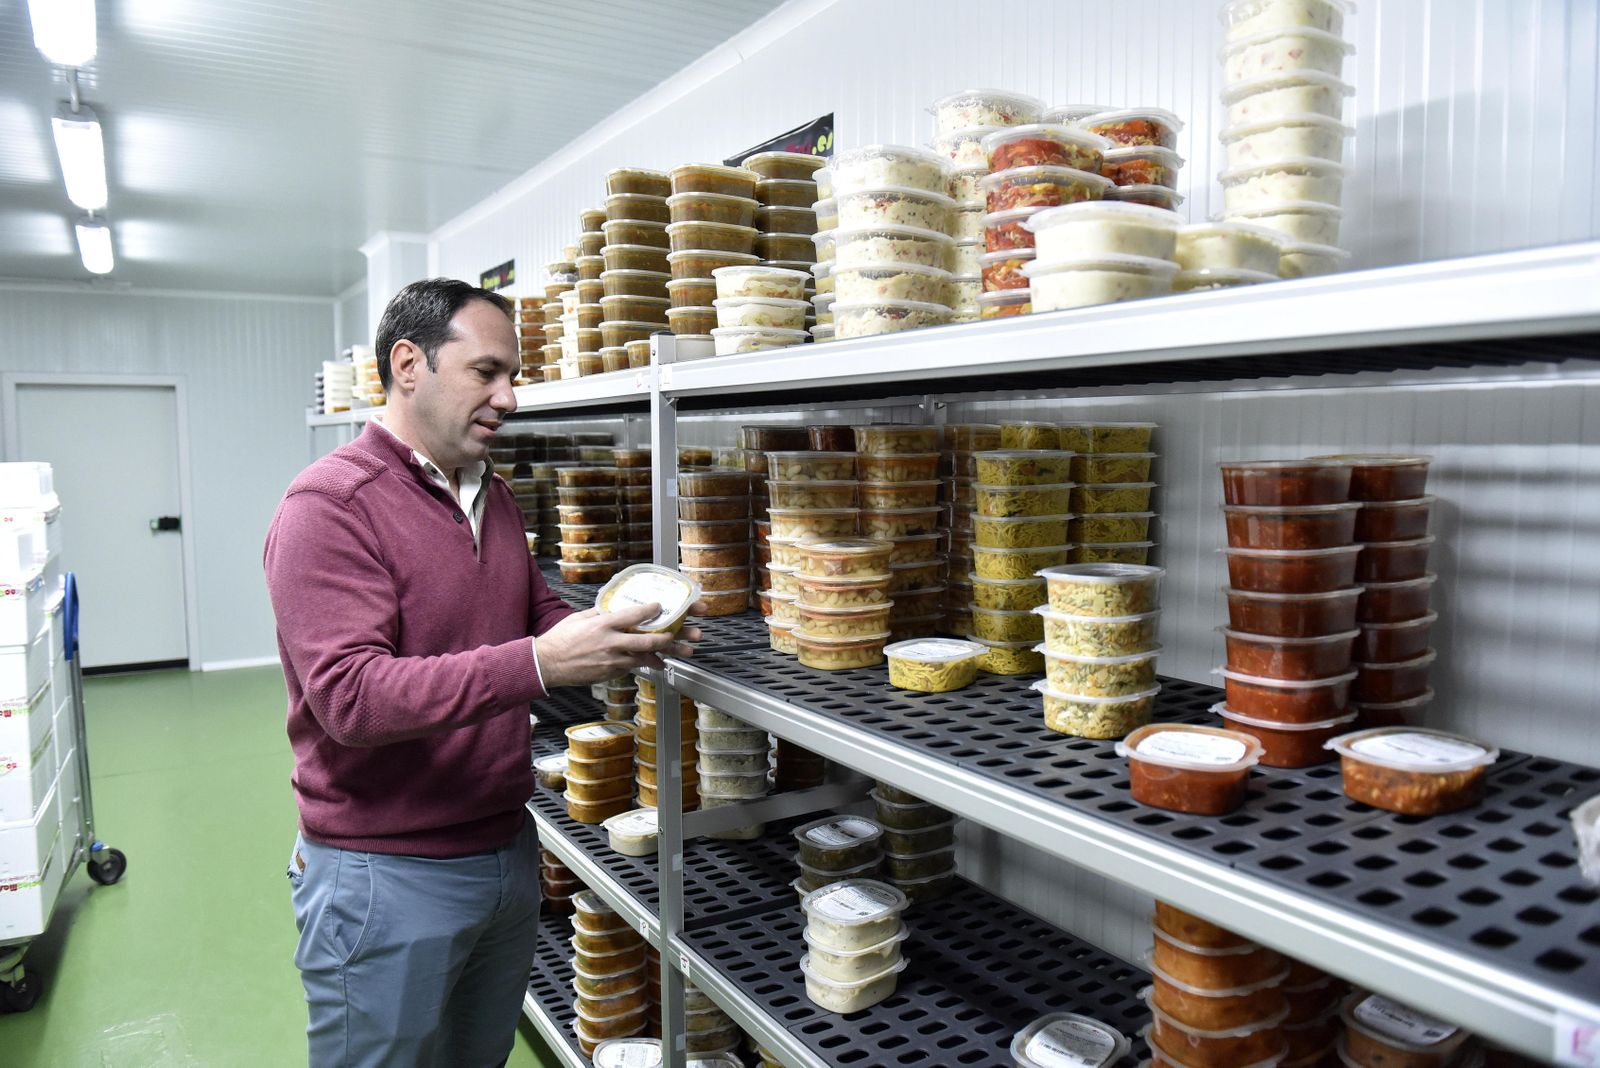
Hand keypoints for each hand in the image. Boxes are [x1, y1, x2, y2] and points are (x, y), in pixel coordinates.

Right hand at [536, 601, 707, 688]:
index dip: (651, 610)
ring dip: (667, 654)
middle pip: (647, 640)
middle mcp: (610, 643)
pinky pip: (634, 667)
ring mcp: (612, 660)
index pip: (632, 615)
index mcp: (603, 625)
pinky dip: (648, 664)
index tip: (662, 606)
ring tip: (686, 651)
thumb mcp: (581, 618)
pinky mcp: (611, 672)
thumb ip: (601, 613)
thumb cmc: (561, 639)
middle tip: (685, 633)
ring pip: (645, 656)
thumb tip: (616, 605)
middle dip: (670, 637)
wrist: (547, 664)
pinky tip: (660, 663)